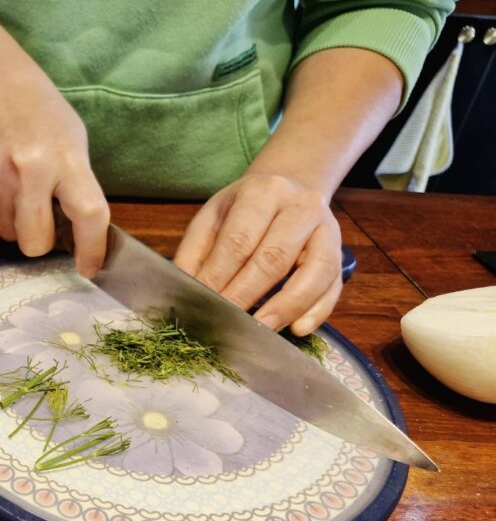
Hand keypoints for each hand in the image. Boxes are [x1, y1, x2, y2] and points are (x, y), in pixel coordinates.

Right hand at [0, 59, 108, 276]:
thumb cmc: (38, 108)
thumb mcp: (72, 137)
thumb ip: (76, 183)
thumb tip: (76, 233)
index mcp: (64, 158)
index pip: (88, 215)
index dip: (91, 250)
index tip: (89, 267)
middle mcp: (28, 170)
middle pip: (35, 244)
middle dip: (41, 242)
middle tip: (43, 221)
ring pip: (7, 235)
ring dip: (16, 224)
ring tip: (18, 190)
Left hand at [173, 172, 342, 334]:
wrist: (288, 191)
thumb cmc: (244, 211)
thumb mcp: (213, 218)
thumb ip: (195, 253)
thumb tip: (182, 290)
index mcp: (262, 192)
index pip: (239, 240)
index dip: (220, 276)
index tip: (203, 303)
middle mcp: (301, 206)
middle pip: (274, 258)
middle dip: (246, 295)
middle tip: (225, 322)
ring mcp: (326, 230)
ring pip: (314, 272)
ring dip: (285, 307)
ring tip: (260, 329)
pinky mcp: (339, 254)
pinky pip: (333, 285)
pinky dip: (317, 310)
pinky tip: (297, 329)